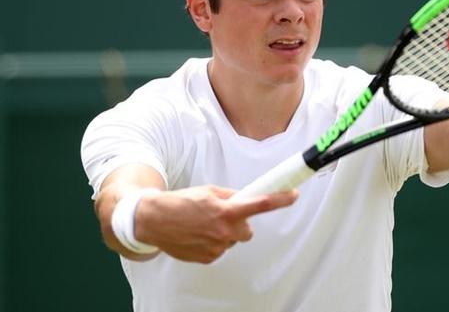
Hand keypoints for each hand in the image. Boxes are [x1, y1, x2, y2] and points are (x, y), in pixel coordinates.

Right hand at [134, 185, 297, 262]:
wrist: (154, 220)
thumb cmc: (181, 203)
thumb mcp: (209, 192)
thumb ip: (231, 197)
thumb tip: (247, 198)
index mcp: (226, 210)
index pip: (260, 204)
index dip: (280, 200)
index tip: (293, 195)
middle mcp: (224, 230)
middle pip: (248, 229)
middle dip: (240, 222)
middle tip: (222, 215)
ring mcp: (217, 246)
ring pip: (234, 239)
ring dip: (225, 232)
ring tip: (204, 225)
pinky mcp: (209, 258)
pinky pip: (221, 249)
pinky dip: (214, 242)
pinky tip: (199, 235)